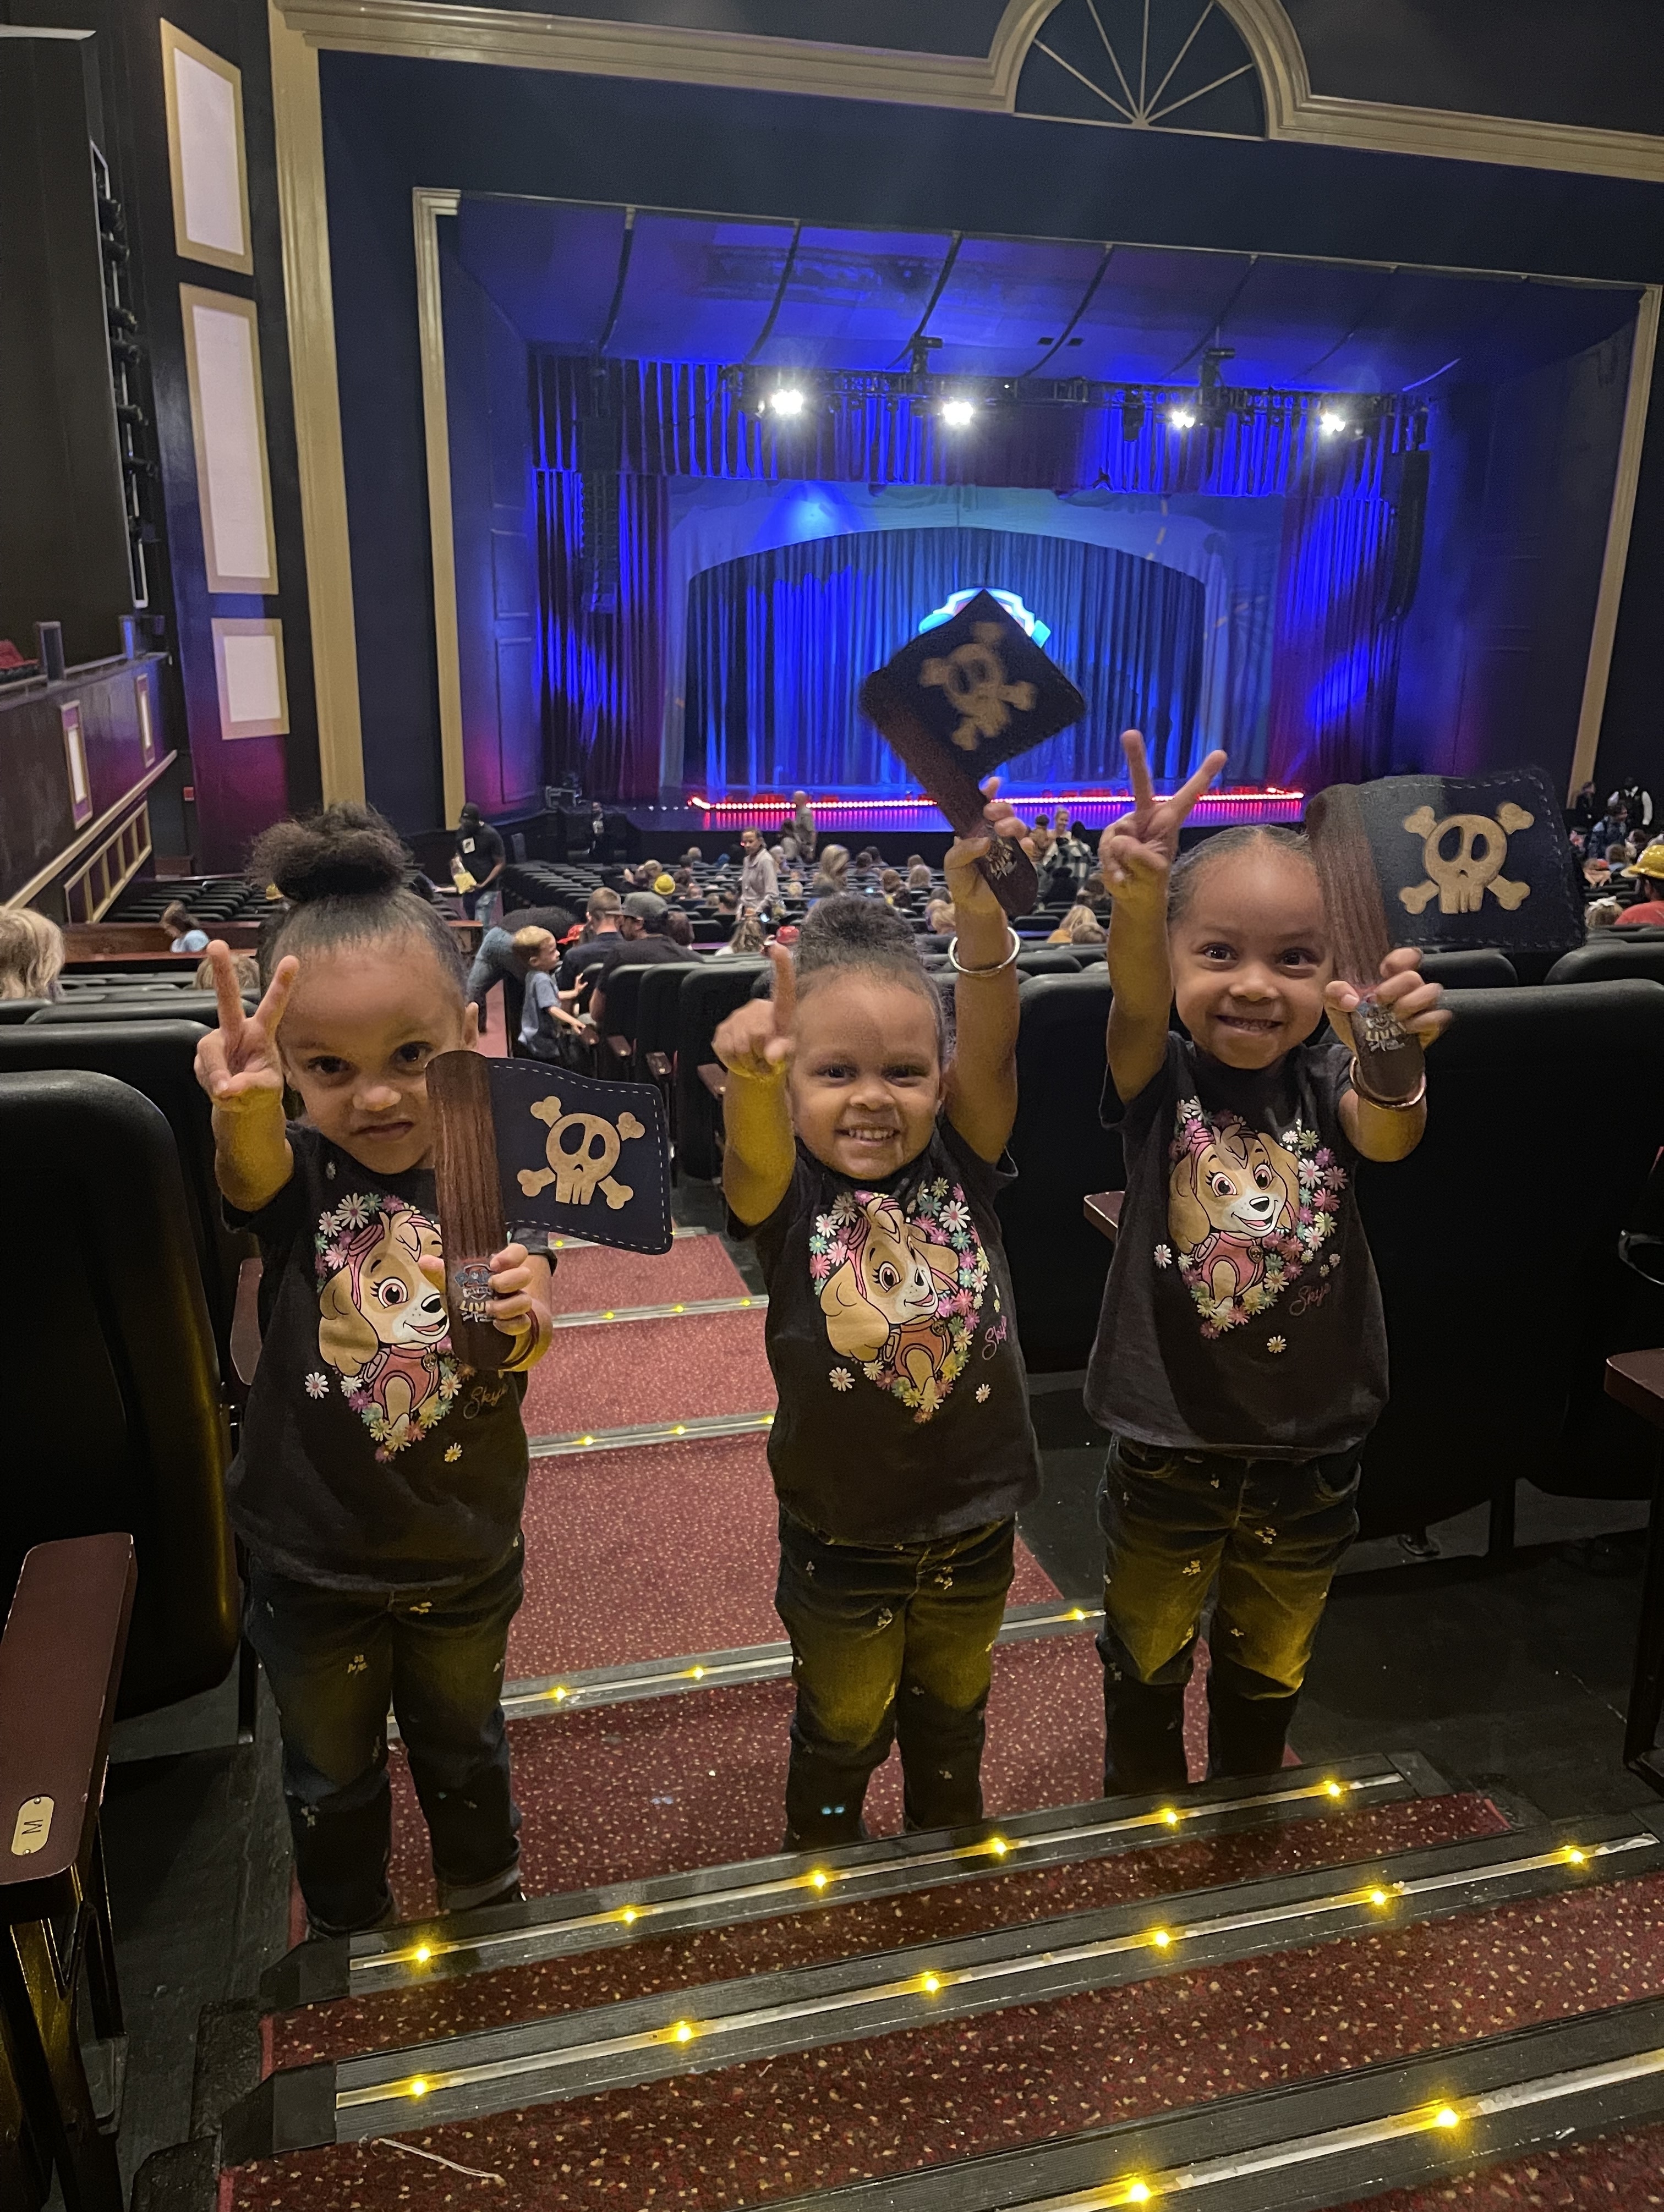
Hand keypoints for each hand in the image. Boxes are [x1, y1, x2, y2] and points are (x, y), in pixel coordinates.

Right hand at [194, 942, 296, 1113]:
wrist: (241, 1106)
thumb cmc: (260, 1090)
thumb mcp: (266, 1090)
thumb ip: (250, 1086)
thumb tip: (228, 1086)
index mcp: (261, 1033)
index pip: (273, 1006)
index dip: (281, 985)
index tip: (292, 960)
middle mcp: (236, 1030)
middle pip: (227, 998)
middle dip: (222, 971)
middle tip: (216, 945)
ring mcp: (217, 1042)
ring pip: (209, 1052)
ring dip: (217, 1074)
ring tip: (228, 1093)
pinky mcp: (202, 1058)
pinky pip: (204, 1072)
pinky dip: (212, 1085)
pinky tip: (221, 1092)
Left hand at [420, 1243, 552, 1364]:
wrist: (477, 1332)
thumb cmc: (467, 1301)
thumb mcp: (453, 1287)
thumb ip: (442, 1274)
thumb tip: (424, 1261)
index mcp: (501, 1269)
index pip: (518, 1252)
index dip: (511, 1256)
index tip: (493, 1264)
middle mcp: (513, 1284)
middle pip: (526, 1273)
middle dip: (510, 1279)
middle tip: (492, 1285)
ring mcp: (519, 1304)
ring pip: (525, 1300)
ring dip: (507, 1305)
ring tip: (488, 1309)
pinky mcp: (519, 1324)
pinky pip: (523, 1323)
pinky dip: (510, 1325)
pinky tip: (496, 1325)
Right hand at [713, 943, 794, 1080]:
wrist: (759, 1062)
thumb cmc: (781, 1051)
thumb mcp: (790, 1053)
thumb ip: (784, 1051)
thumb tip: (771, 1054)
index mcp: (780, 1009)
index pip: (783, 985)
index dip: (782, 966)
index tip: (778, 948)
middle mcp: (757, 1008)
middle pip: (757, 1033)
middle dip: (762, 1052)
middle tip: (767, 1060)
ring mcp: (737, 1017)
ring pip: (740, 1045)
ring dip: (749, 1061)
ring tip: (756, 1060)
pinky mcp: (721, 1030)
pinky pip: (726, 1050)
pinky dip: (735, 1062)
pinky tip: (742, 1059)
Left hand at [943, 778, 1031, 924]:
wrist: (972, 905)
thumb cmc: (961, 879)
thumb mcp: (953, 862)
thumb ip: (964, 849)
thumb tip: (985, 841)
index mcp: (976, 829)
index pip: (983, 806)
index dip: (989, 793)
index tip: (993, 784)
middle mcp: (994, 834)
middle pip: (1005, 812)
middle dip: (1001, 808)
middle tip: (992, 813)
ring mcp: (1008, 847)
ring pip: (1019, 827)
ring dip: (1013, 824)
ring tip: (1003, 830)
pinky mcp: (1019, 862)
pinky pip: (1029, 850)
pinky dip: (1028, 845)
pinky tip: (1025, 844)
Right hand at [1098, 731, 1228, 918]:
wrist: (1133, 896)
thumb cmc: (1150, 882)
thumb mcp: (1151, 873)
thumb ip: (1140, 856)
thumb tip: (1121, 841)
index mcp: (1167, 822)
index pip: (1188, 797)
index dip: (1203, 776)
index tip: (1221, 754)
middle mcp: (1146, 817)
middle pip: (1141, 785)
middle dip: (1135, 758)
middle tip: (1129, 733)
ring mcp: (1126, 827)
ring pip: (1117, 837)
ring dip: (1120, 860)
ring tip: (1130, 874)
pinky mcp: (1111, 837)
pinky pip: (1106, 849)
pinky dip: (1111, 867)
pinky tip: (1121, 878)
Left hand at [1324, 946, 1450, 1050]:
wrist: (1364, 1053)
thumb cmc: (1354, 1022)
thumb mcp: (1336, 1006)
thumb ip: (1334, 993)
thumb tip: (1349, 998)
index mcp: (1389, 977)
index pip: (1406, 956)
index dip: (1400, 959)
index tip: (1384, 971)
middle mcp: (1409, 988)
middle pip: (1413, 976)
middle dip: (1395, 987)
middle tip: (1379, 999)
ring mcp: (1422, 1005)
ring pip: (1430, 991)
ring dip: (1410, 1003)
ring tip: (1394, 1015)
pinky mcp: (1430, 1024)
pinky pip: (1437, 1016)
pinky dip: (1422, 1022)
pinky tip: (1406, 1028)